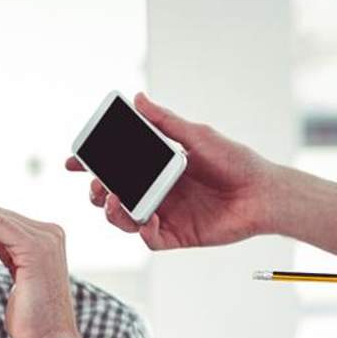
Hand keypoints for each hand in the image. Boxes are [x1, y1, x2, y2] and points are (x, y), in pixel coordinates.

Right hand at [65, 92, 276, 250]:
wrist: (262, 192)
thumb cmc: (235, 161)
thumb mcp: (197, 136)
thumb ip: (165, 122)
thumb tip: (138, 99)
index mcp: (155, 168)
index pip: (115, 167)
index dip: (91, 166)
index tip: (74, 161)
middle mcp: (155, 192)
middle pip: (112, 195)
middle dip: (96, 191)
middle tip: (97, 185)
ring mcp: (163, 215)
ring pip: (123, 219)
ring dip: (112, 211)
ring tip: (113, 200)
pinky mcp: (175, 236)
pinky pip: (148, 238)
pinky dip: (141, 228)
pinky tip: (146, 218)